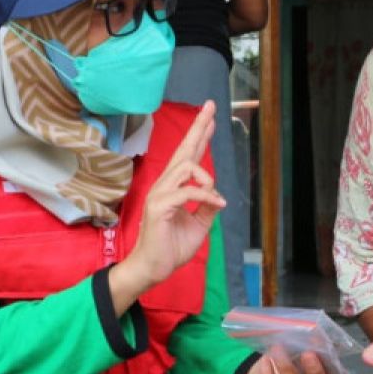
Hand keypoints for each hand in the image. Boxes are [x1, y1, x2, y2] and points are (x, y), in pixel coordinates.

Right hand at [116, 101, 225, 295]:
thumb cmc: (171, 246)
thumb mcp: (199, 223)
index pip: (188, 155)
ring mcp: (159, 193)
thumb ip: (207, 206)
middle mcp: (164, 184)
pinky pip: (187, 191)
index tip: (210, 117)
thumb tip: (219, 195)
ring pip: (186, 166)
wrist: (154, 268)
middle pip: (183, 149)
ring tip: (215, 197)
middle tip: (210, 106)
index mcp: (173, 187)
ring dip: (207, 178)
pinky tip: (217, 203)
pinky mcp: (159, 206)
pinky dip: (206, 195)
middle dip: (199, 126)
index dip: (200, 136)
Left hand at [244, 348, 333, 373]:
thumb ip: (318, 346)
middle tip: (305, 352)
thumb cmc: (303, 359)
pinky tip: (266, 360)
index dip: (328, 370)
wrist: (283, 371)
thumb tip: (316, 336)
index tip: (314, 353)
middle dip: (313, 372)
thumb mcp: (313, 351)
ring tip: (277, 350)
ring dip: (286, 370)